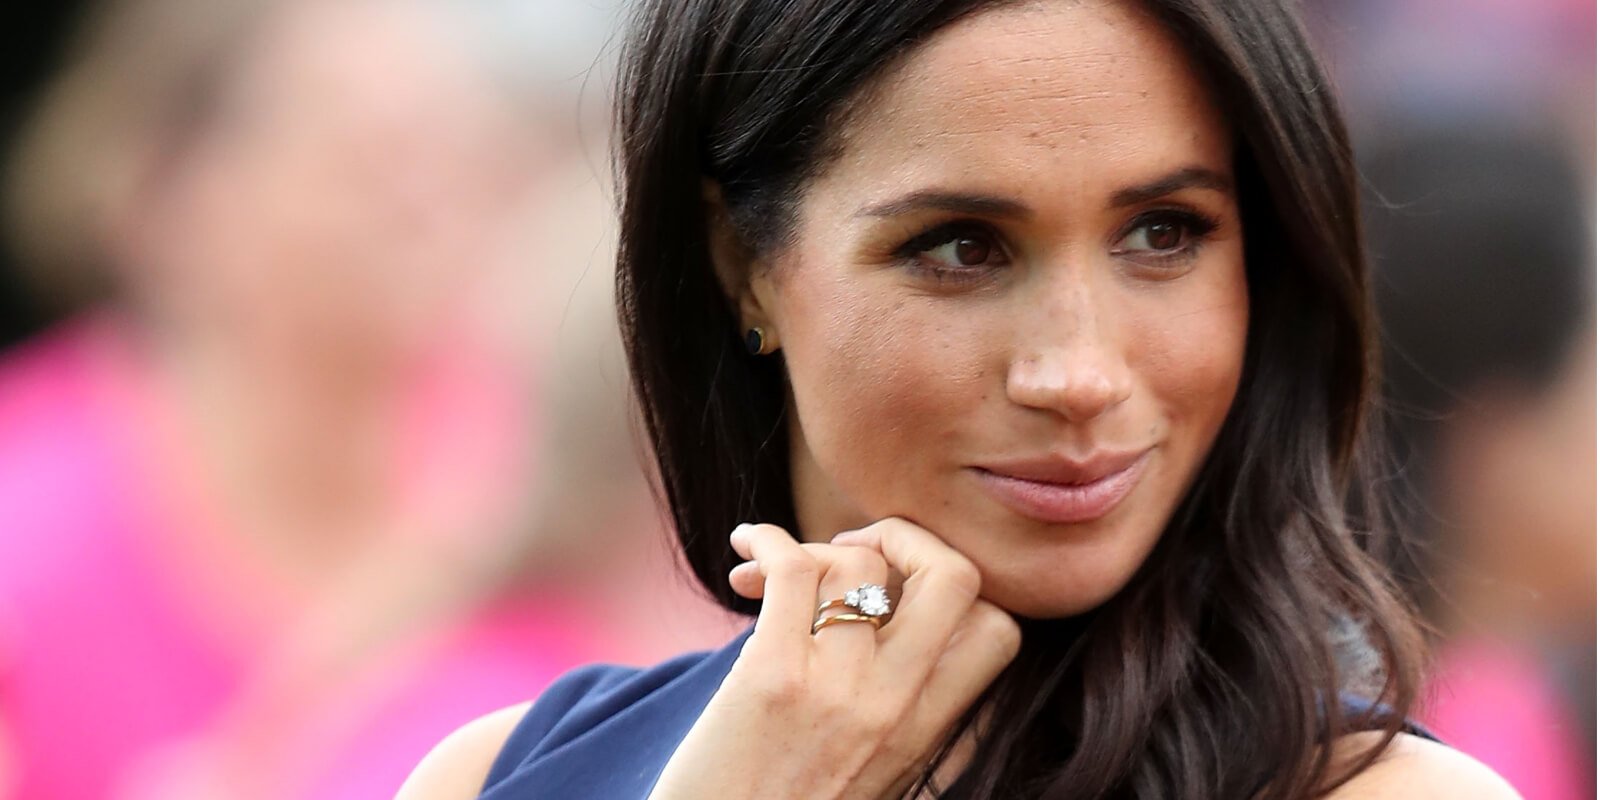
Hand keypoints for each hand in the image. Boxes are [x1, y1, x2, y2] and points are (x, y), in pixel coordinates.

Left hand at [647, 517, 1021, 799]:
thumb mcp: (880, 776)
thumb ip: (910, 717)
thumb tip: (909, 629)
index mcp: (929, 735)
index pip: (997, 630)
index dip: (957, 588)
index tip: (901, 586)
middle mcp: (897, 709)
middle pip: (956, 576)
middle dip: (908, 538)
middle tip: (857, 552)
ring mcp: (839, 691)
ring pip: (858, 562)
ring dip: (813, 547)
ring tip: (771, 571)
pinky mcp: (771, 675)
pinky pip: (790, 566)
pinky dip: (766, 540)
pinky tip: (746, 548)